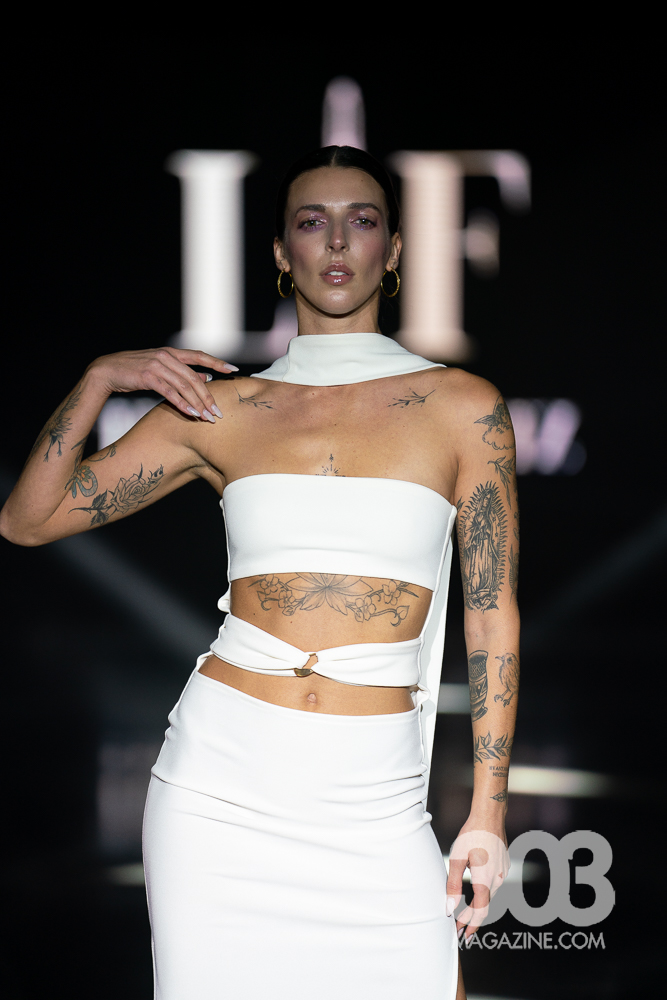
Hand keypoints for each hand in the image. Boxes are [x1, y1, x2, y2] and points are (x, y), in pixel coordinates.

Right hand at [87, 347, 238, 421]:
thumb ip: (182, 373)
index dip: (217, 362)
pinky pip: (170, 392)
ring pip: (184, 386)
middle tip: (219, 412)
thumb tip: (206, 379)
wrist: (106, 371)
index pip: (199, 355)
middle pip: (194, 377)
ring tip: (208, 418)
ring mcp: (157, 365)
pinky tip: (191, 413)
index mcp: (171, 352)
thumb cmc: (134, 371)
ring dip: (198, 404)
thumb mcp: (161, 369)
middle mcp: (166, 356)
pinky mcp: (148, 376)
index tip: (233, 370)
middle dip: (208, 396)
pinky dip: (182, 403)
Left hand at [446, 827, 509, 941]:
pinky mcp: (504, 866)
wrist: (489, 816)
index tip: (462, 934)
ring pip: (490, 895)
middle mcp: (497, 879)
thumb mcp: (456, 859)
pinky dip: (485, 893)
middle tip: (459, 927)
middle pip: (485, 905)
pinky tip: (476, 893)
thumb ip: (453, 885)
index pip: (480, 911)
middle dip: (472, 918)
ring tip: (465, 913)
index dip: (471, 924)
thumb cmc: (471, 835)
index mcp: (485, 879)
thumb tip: (449, 907)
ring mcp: (503, 872)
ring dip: (478, 906)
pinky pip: (494, 884)